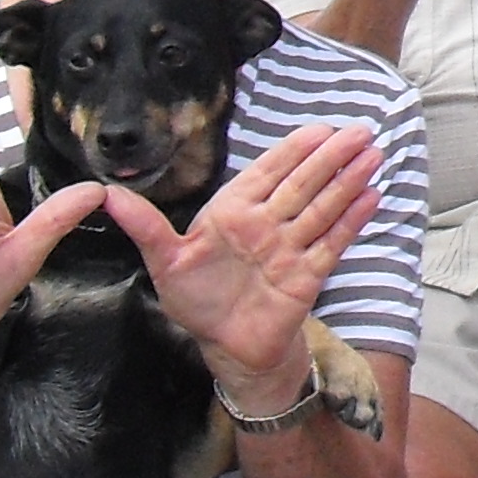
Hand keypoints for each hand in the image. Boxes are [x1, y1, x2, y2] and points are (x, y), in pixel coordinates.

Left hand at [101, 122, 381, 402]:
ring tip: (372, 155)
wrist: (226, 347)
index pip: (267, 172)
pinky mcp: (308, 274)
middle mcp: (267, 224)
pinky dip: (353, 220)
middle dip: (331, 157)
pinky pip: (332, 242)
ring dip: (348, 181)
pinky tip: (371, 196)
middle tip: (358, 132)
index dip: (293, 150)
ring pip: (323, 207)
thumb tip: (105, 194)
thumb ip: (144, 226)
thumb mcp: (164, 261)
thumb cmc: (196, 301)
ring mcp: (290, 247)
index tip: (318, 129)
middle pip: (303, 184)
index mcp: (233, 213)